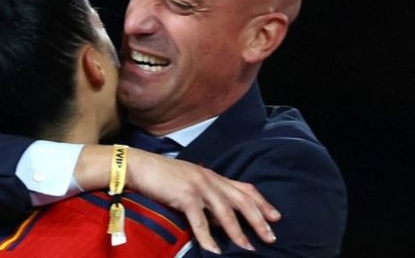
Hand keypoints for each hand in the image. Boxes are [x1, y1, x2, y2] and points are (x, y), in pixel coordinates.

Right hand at [126, 148, 280, 253]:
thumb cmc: (160, 175)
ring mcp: (198, 186)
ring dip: (238, 232)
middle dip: (258, 220)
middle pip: (241, 200)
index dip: (262, 203)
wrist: (138, 165)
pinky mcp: (185, 196)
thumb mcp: (188, 181)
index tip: (276, 217)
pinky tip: (214, 251)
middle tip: (271, 237)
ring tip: (248, 248)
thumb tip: (219, 220)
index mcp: (211, 175)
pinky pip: (200, 221)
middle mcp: (209, 179)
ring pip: (225, 212)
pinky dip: (208, 238)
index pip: (244, 188)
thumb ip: (205, 196)